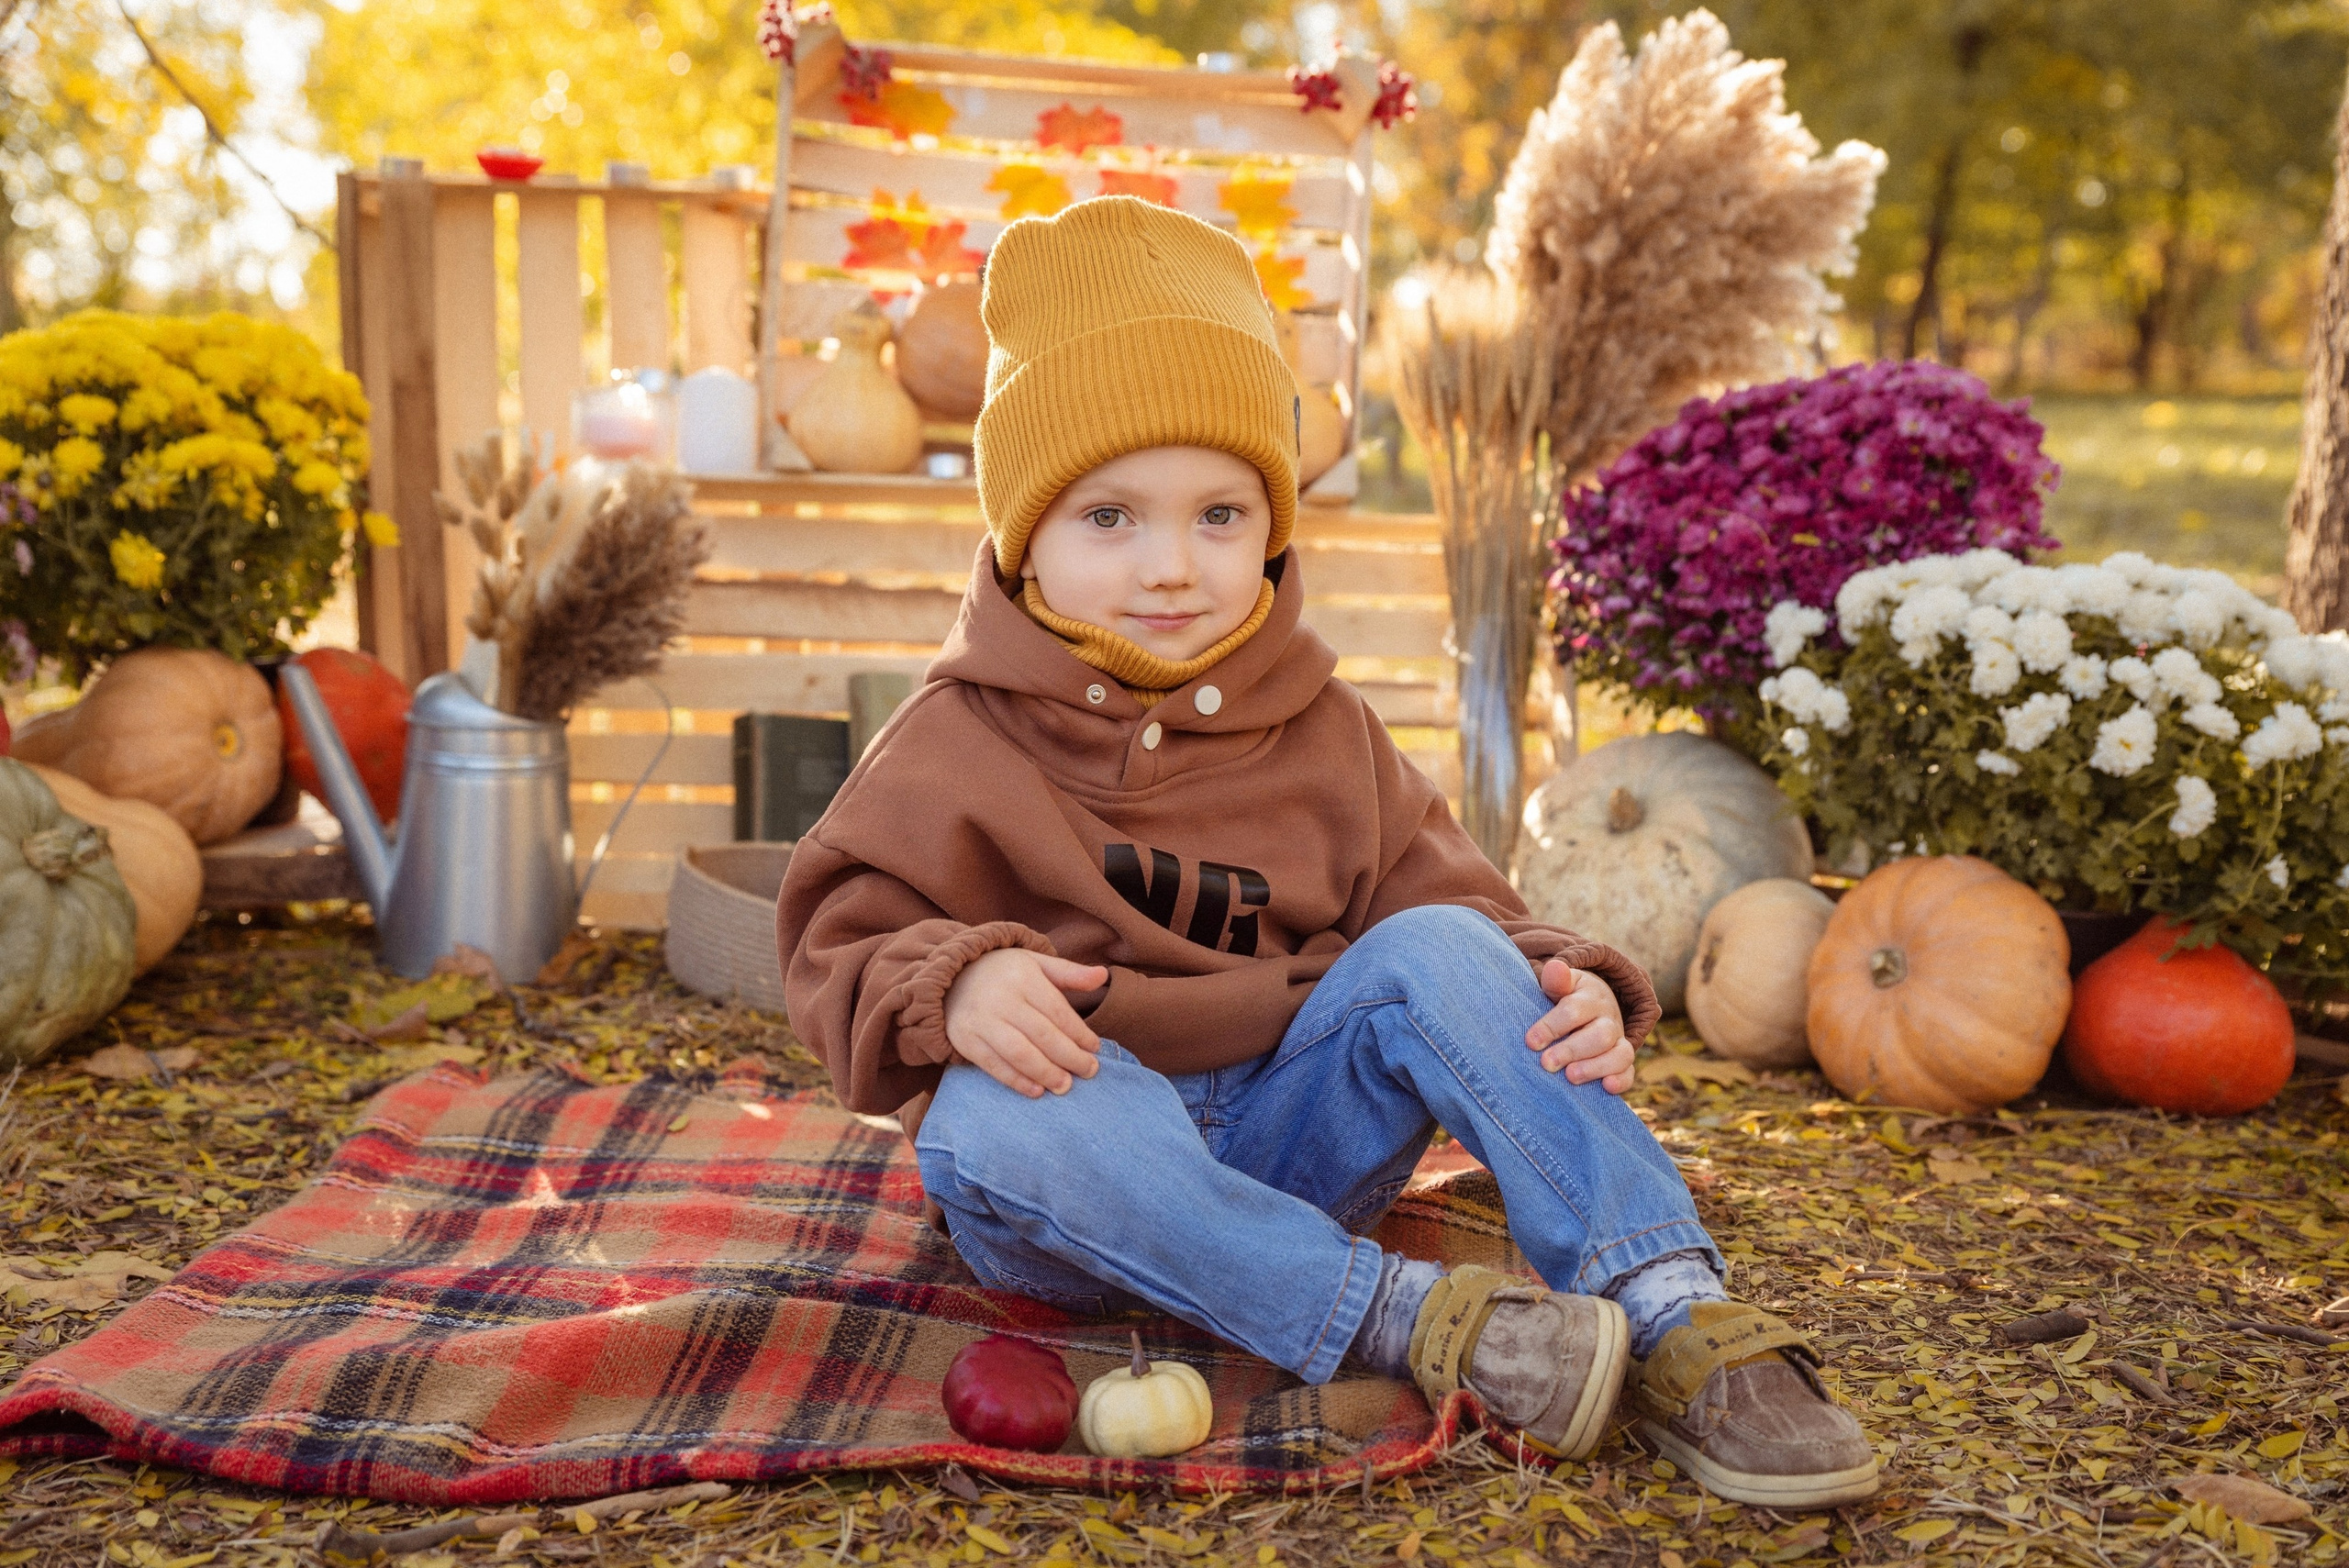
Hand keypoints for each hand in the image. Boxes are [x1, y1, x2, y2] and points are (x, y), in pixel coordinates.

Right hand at [944, 948, 1110, 1097]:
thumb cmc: (1005, 973)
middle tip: (1089, 1072)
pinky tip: (1036, 1091)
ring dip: (1046, 1073)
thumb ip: (1069, 972)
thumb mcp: (1036, 963)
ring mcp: (981, 1021)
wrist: (953, 977)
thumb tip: (1102, 975)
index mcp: (1023, 977)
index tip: (1094, 1049)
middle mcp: (1001, 999)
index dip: (1079, 1033)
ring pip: (1019, 1053)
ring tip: (1065, 1086)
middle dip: (1069, 1057)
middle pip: (1042, 1034)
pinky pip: (994, 1065)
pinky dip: (1016, 1081)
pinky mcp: (965, 1040)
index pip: (1058, 1011)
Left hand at [1527, 958, 1633, 1094]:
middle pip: (1600, 1034)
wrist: (1590, 1004)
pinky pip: (1629, 1071)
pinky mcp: (1622, 1059)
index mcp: (1590, 996)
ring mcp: (1618, 1039)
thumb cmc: (1563, 997)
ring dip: (1595, 1067)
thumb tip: (1555, 968)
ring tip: (1570, 1077)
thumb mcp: (1559, 985)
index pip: (1574, 1010)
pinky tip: (1606, 1087)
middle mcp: (1608, 1018)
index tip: (1531, 1042)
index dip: (1552, 1026)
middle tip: (1547, 1064)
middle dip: (1572, 1050)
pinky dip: (1621, 1081)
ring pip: (1620, 1053)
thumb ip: (1555, 980)